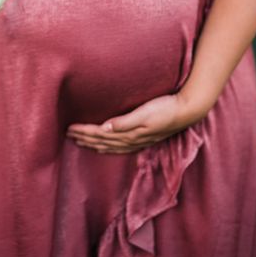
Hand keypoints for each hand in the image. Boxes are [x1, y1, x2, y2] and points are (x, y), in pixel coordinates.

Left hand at [67, 92, 207, 153]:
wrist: (187, 110)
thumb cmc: (165, 108)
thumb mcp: (145, 113)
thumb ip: (125, 122)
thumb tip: (105, 129)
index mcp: (129, 134)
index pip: (100, 135)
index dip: (85, 133)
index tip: (70, 129)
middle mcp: (131, 140)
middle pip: (102, 142)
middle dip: (85, 139)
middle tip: (68, 135)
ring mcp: (137, 140)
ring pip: (109, 146)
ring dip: (94, 144)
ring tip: (80, 141)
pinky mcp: (143, 137)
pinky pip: (120, 147)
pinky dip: (108, 147)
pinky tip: (104, 146)